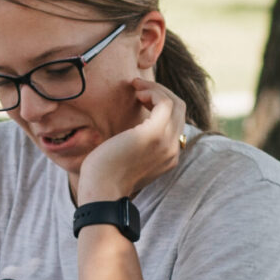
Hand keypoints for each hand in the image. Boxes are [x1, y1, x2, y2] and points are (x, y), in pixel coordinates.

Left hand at [75, 80, 188, 203]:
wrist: (101, 192)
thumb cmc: (105, 175)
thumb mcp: (126, 157)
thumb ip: (136, 145)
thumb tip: (129, 130)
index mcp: (168, 157)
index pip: (176, 122)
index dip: (160, 105)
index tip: (140, 99)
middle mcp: (173, 150)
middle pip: (179, 110)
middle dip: (160, 92)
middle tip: (137, 87)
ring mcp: (166, 142)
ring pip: (174, 103)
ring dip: (155, 89)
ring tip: (136, 87)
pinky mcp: (154, 134)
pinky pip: (165, 102)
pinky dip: (153, 91)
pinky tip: (137, 92)